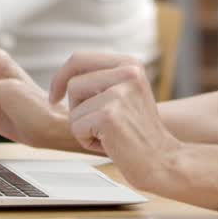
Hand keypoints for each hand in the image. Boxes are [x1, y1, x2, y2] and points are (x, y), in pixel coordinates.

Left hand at [50, 52, 183, 190]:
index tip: (55, 96)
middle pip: (73, 84)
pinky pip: (77, 127)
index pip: (80, 58)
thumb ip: (103, 80)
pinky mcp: (109, 115)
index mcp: (130, 63)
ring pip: (73, 108)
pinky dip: (87, 141)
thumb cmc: (138, 132)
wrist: (162, 160)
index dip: (60, 77)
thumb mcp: (125, 94)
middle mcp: (128, 72)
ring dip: (83, 126)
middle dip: (76, 108)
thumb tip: (64, 77)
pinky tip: (109, 144)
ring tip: (108, 134)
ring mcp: (119, 93)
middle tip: (98, 124)